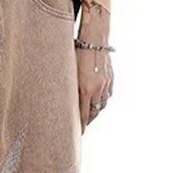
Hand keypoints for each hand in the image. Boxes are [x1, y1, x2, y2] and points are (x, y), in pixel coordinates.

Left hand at [76, 0, 113, 132]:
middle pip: (93, 113)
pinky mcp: (111, 79)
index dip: (80, 127)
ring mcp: (106, 84)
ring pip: (101, 106)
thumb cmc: (75, 52)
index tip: (76, 135)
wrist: (94, 38)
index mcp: (85, 89)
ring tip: (88, 116)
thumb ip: (67, 88)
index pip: (82, 115)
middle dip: (87, 121)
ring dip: (95, 112)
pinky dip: (102, 101)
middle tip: (80, 126)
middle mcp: (97, 89)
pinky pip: (107, 96)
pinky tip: (96, 102)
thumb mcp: (67, 71)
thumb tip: (61, 102)